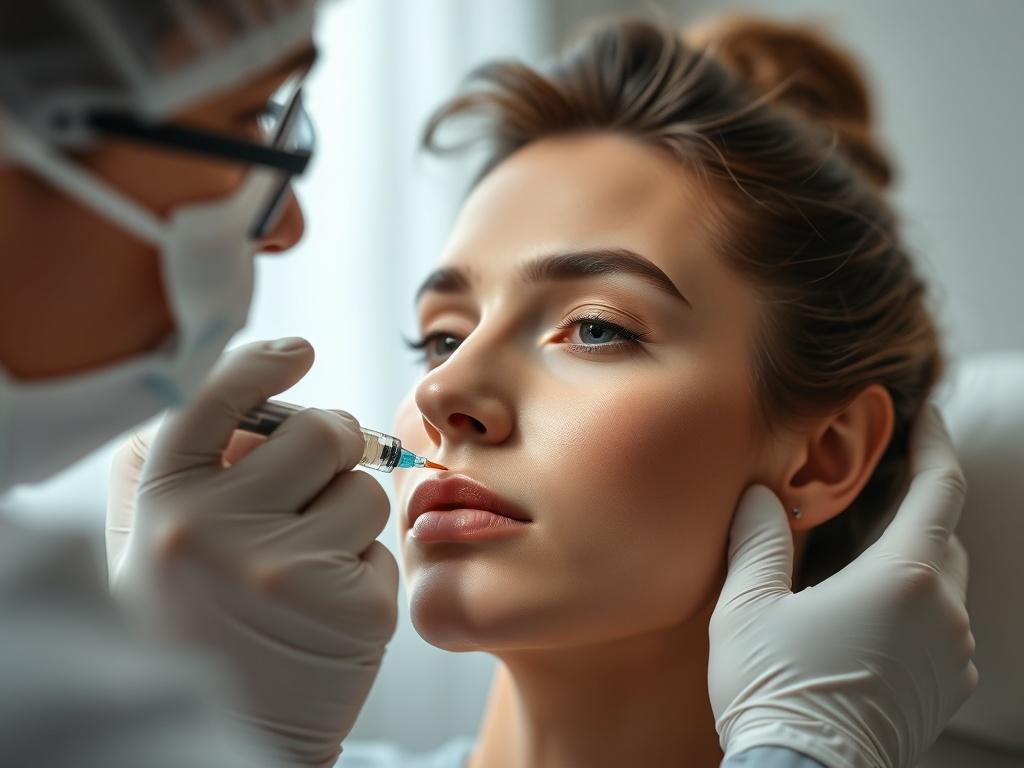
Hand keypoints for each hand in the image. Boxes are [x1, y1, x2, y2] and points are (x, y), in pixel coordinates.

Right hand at [107, 338, 398, 767]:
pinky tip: (327, 607)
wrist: (227, 732)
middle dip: (332, 447)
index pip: (218, 398)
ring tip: (307, 564)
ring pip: (365, 489)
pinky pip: (383, 548)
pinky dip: (365, 568)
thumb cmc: (194, 623)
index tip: (299, 354)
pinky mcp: (356, 609)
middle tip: (314, 482)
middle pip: (324, 432)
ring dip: (349, 515)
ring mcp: (289, 570)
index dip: (263, 365)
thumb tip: (263, 390)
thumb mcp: (151, 541)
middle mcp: (218, 529)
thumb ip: (186, 462)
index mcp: (164, 501)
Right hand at [709, 406, 975, 767]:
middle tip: (882, 483)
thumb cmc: (776, 689)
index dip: (934, 444)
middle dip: (919, 502)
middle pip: (946, 533)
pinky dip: (919, 601)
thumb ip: (758, 538)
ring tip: (869, 549)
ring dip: (916, 555)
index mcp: (901, 578)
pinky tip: (874, 610)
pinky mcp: (945, 688)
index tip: (924, 416)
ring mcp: (952, 654)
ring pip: (947, 580)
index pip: (940, 489)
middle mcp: (942, 611)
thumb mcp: (748, 604)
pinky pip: (945, 625)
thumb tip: (761, 495)